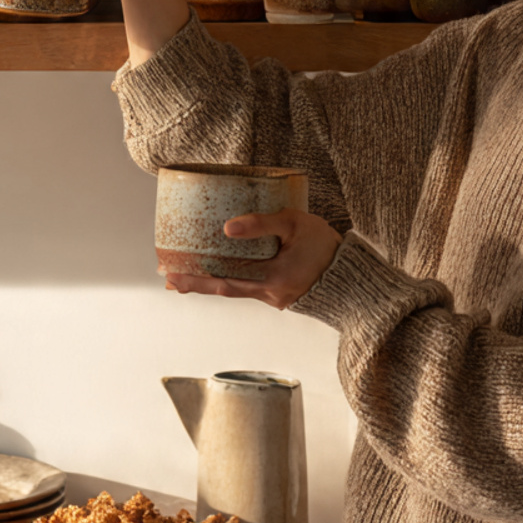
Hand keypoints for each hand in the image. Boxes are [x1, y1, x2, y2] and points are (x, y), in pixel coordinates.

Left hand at [165, 209, 341, 309]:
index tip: (173, 273)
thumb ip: (261, 224)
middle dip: (195, 284)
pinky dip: (233, 281)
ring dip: (212, 283)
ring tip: (188, 278)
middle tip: (169, 280)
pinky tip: (225, 272)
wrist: (352, 275)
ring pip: (236, 289)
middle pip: (223, 290)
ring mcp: (275, 298)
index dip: (197, 278)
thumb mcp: (295, 224)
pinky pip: (250, 287)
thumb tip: (226, 229)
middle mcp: (269, 293)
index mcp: (271, 278)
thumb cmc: (325, 245)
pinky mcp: (281, 296)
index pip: (224, 280)